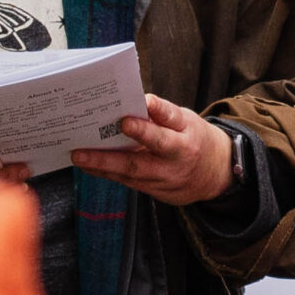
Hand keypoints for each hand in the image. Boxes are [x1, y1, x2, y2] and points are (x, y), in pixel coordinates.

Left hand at [72, 94, 235, 205]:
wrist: (216, 173)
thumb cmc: (195, 139)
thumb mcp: (187, 121)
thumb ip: (164, 114)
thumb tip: (140, 102)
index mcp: (185, 140)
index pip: (165, 132)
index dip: (147, 125)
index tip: (127, 117)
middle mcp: (175, 164)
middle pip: (139, 163)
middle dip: (109, 158)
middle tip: (82, 152)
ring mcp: (165, 182)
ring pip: (130, 176)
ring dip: (102, 167)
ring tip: (79, 157)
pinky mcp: (157, 193)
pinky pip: (129, 183)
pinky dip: (108, 174)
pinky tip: (90, 166)